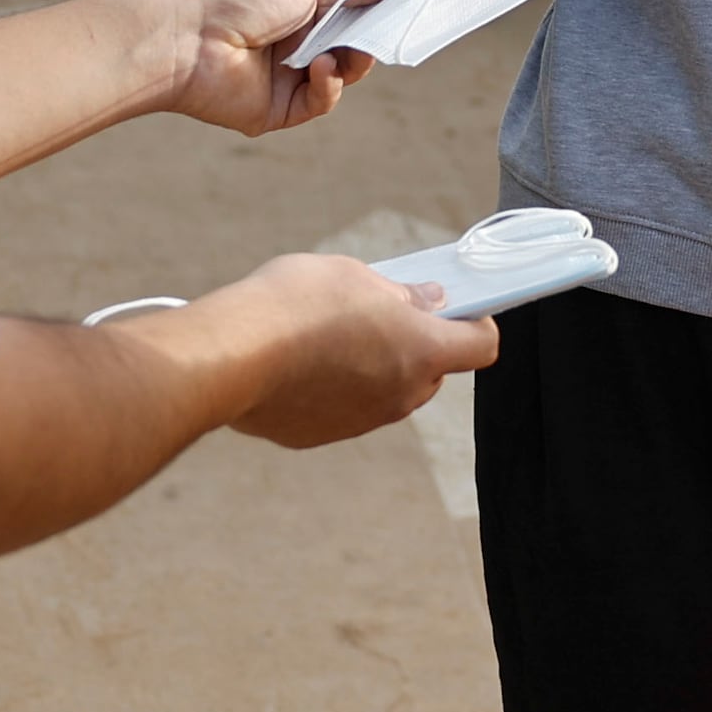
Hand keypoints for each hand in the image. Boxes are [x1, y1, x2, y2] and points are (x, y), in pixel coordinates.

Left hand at [152, 0, 394, 131]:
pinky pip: (321, 101)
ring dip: (352, 60)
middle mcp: (294, 36)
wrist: (186, 38)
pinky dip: (329, 85)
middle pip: (353, 40)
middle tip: (391, 26)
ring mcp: (287, 73)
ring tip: (347, 48)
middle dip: (372, 34)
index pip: (352, 4)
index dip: (379, 3)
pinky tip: (321, 68)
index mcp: (298, 0)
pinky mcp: (280, 108)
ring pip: (343, 73)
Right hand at [197, 251, 497, 446]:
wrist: (230, 355)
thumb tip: (426, 302)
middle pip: (432, 372)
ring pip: (387, 391)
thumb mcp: (356, 276)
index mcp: (421, 352)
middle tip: (383, 311)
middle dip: (418, 343)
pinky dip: (335, 387)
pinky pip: (343, 407)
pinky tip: (301, 361)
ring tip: (332, 332)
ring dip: (375, 366)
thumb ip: (400, 294)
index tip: (458, 308)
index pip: (481, 346)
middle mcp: (400, 396)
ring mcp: (360, 421)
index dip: (476, 324)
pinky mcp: (320, 435)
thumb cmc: (295, 305)